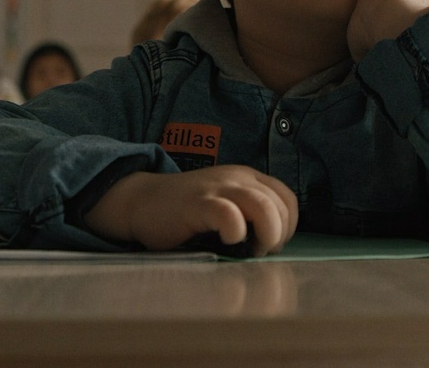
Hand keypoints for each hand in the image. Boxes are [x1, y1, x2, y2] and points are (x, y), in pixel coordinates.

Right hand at [85, 165, 298, 256]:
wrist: (141, 202)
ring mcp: (217, 188)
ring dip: (267, 233)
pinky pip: (228, 213)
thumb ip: (248, 218)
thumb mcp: (225, 207)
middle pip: (279, 204)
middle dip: (277, 234)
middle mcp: (237, 178)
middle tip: (258, 251)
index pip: (286, 198)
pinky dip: (235, 230)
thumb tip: (269, 247)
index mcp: (247, 178)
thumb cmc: (184, 213)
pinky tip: (228, 239)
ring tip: (251, 248)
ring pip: (263, 206)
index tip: (270, 244)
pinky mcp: (197, 203)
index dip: (287, 225)